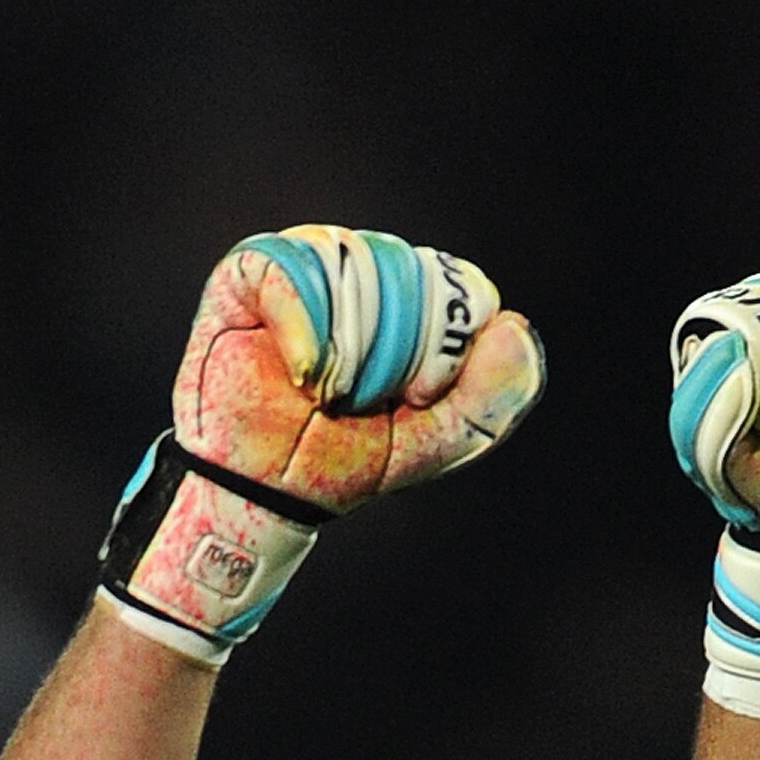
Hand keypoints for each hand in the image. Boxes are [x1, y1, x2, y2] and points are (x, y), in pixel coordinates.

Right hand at [99, 224, 543, 659]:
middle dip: (396, 349)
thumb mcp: (433, 444)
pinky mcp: (246, 278)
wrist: (264, 496)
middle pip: (407, 273)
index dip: (447, 340)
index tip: (420, 399)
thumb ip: (489, 400)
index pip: (457, 288)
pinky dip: (301, 323)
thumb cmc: (340, 465)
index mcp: (408, 305)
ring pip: (350, 264)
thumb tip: (513, 324)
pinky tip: (306, 374)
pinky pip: (286, 269)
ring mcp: (305, 271)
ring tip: (329, 394)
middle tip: (369, 402)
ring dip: (348, 344)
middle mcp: (359, 276)